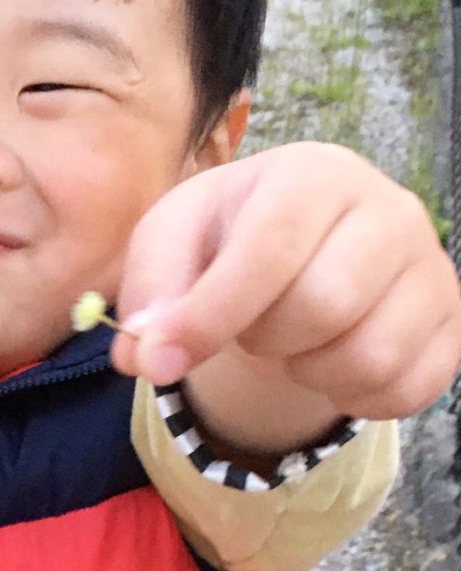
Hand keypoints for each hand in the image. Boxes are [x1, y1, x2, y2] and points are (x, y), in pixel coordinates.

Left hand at [112, 142, 460, 420]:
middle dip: (261, 338)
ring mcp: (431, 266)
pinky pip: (403, 390)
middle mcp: (387, 208)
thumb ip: (150, 290)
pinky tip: (326, 362)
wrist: (301, 244)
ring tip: (288, 339)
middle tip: (248, 324)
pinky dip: (349, 397)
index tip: (160, 360)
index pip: (269, 249)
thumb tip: (142, 354)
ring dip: (304, 371)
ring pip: (366, 357)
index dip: (210, 314)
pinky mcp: (453, 323)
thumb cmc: (227, 236)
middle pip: (322, 306)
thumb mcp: (172, 241)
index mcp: (310, 173)